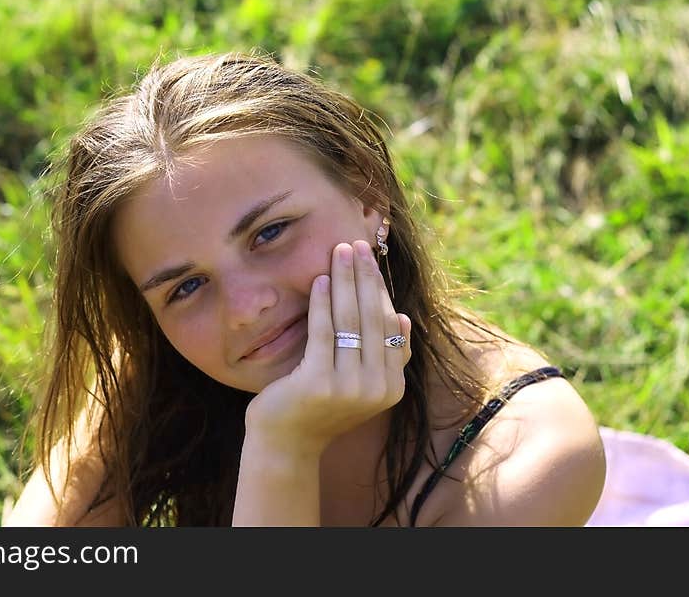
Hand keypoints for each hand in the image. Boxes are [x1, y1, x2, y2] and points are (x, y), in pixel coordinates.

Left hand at [244, 239, 410, 456]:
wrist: (285, 444)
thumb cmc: (319, 408)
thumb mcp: (359, 384)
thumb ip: (382, 356)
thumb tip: (403, 315)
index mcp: (393, 387)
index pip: (390, 326)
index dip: (380, 289)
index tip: (370, 260)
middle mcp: (377, 388)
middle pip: (373, 318)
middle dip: (365, 276)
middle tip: (357, 244)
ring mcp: (350, 387)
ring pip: (350, 321)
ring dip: (345, 281)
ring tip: (340, 251)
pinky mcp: (319, 382)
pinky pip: (324, 332)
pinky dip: (322, 302)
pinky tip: (318, 279)